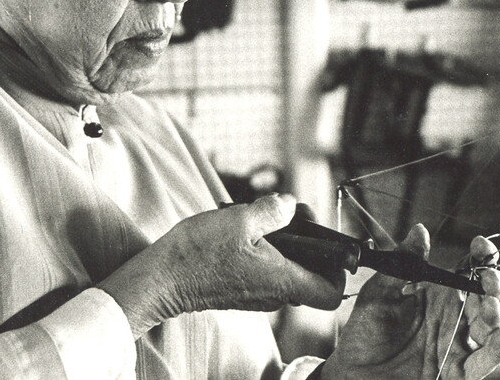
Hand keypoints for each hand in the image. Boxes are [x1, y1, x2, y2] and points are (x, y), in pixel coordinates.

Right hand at [100, 194, 345, 335]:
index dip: (339, 267)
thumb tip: (290, 205)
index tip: (330, 240)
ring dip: (285, 240)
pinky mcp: (241, 289)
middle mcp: (275, 295)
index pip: (332, 292)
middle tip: (291, 211)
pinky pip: (267, 269)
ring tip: (265, 215)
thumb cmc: (199, 253)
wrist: (160, 279)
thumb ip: (275, 210)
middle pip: (312, 272)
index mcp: (283, 282)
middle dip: (310, 240)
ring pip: (288, 267)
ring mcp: (257, 294)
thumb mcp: (242, 219)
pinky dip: (266, 248)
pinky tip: (246, 227)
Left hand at [320, 225, 499, 379]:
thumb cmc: (366, 333)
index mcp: (439, 293)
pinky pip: (483, 363)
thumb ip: (403, 262)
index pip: (468, 268)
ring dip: (495, 315)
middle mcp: (454, 317)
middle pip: (488, 295)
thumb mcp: (381, 293)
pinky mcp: (457, 373)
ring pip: (489, 327)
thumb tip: (419, 231)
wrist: (354, 375)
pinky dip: (496, 351)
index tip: (480, 244)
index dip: (480, 254)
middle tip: (489, 280)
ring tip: (490, 307)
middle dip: (495, 284)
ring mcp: (457, 344)